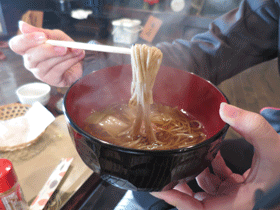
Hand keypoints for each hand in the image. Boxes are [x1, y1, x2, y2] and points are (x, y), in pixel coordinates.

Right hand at [9, 21, 84, 86]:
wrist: (80, 61)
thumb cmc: (64, 48)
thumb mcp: (56, 36)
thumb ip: (42, 32)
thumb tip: (22, 25)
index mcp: (28, 49)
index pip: (16, 45)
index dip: (26, 40)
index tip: (42, 36)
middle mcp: (31, 62)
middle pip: (30, 57)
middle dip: (48, 51)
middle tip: (63, 47)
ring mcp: (40, 73)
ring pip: (47, 64)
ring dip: (64, 56)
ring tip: (76, 50)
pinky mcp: (52, 80)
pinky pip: (58, 70)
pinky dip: (69, 62)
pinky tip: (77, 57)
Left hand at [151, 103, 279, 209]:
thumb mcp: (273, 146)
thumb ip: (251, 125)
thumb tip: (224, 109)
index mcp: (242, 202)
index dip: (180, 202)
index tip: (162, 189)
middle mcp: (236, 202)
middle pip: (198, 202)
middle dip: (179, 188)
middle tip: (164, 171)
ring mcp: (235, 195)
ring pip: (206, 190)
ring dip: (192, 174)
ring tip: (180, 159)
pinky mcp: (237, 187)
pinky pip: (216, 180)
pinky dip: (209, 168)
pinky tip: (208, 154)